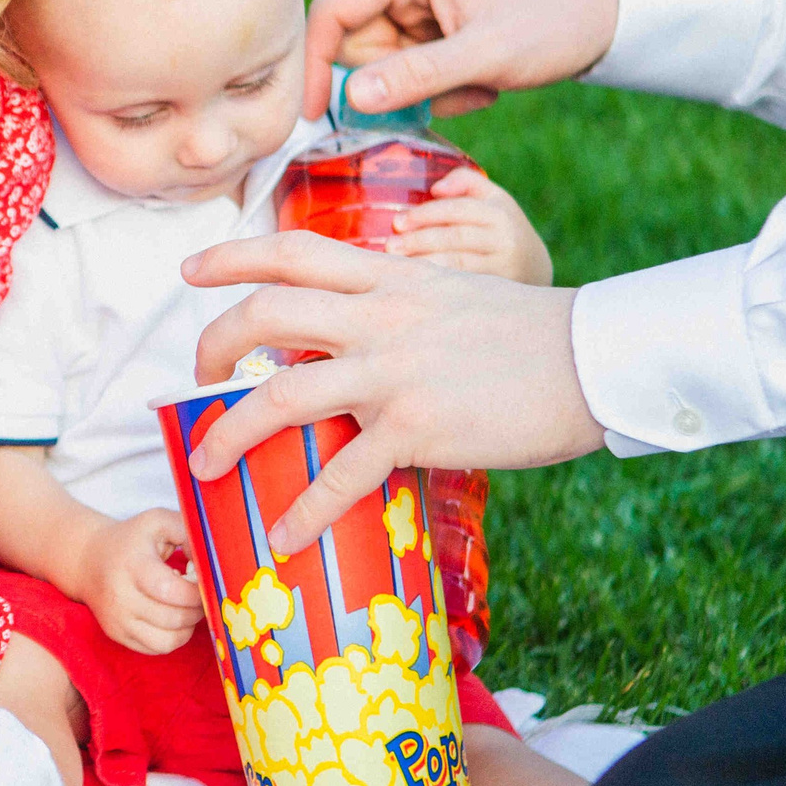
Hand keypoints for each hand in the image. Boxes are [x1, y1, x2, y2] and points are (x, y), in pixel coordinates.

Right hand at [72, 509, 202, 655]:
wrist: (88, 559)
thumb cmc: (132, 539)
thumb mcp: (157, 522)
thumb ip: (187, 531)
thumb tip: (206, 561)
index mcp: (132, 565)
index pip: (171, 591)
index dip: (196, 592)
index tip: (203, 583)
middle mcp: (120, 596)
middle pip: (173, 618)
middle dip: (196, 610)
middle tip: (200, 597)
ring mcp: (116, 620)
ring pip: (166, 641)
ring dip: (187, 628)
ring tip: (187, 609)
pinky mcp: (116, 635)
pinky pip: (155, 649)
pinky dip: (172, 638)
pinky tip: (172, 619)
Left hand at [181, 232, 604, 553]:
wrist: (594, 361)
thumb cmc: (532, 334)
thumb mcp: (454, 293)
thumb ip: (399, 304)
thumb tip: (358, 327)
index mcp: (389, 279)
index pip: (293, 250)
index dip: (232, 258)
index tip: (190, 270)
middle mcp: (380, 318)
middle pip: (266, 315)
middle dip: (213, 345)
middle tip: (196, 378)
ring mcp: (393, 373)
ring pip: (281, 394)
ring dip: (228, 432)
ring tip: (203, 463)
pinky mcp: (415, 428)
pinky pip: (340, 475)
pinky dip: (303, 510)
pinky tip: (282, 535)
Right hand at [303, 0, 619, 119]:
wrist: (610, 13)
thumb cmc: (551, 21)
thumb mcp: (486, 54)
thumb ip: (417, 76)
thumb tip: (352, 98)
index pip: (332, 13)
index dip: (313, 63)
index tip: (314, 115)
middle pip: (359, 48)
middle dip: (399, 84)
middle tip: (454, 92)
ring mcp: (423, 8)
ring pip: (391, 69)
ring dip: (428, 92)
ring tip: (481, 85)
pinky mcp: (440, 31)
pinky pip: (418, 75)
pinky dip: (447, 90)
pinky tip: (488, 83)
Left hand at [385, 167, 551, 284]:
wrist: (534, 266)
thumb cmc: (499, 226)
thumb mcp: (491, 197)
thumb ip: (464, 181)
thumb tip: (436, 188)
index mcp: (498, 209)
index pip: (458, 209)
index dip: (426, 214)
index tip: (398, 222)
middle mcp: (504, 237)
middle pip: (455, 237)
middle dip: (419, 240)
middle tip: (390, 246)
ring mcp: (503, 265)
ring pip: (458, 263)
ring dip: (424, 262)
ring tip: (396, 264)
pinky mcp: (499, 289)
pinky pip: (464, 284)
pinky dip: (439, 281)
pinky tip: (417, 282)